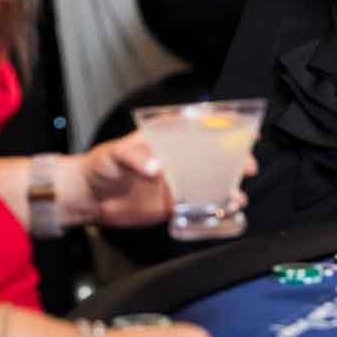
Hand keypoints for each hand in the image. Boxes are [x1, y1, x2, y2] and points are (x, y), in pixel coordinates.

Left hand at [76, 133, 258, 229]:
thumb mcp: (116, 154)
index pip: (201, 126)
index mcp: (167, 137)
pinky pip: (197, 205)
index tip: (245, 129)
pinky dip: (213, 208)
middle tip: (248, 166)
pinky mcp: (172, 203)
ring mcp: (177, 181)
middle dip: (235, 159)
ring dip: (228, 187)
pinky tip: (224, 210)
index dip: (225, 126)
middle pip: (213, 155)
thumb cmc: (100, 165)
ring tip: (238, 196)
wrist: (88, 198)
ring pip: (210, 181)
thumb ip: (136, 158)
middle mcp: (177, 158)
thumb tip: (156, 167)